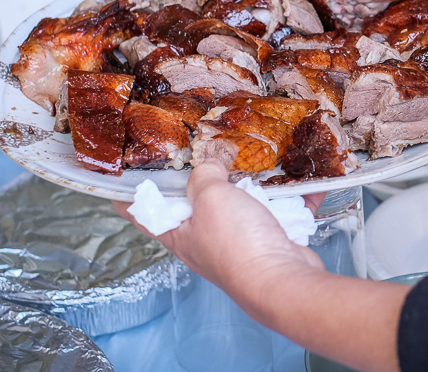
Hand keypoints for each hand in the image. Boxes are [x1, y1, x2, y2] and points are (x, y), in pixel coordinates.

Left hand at [114, 162, 325, 305]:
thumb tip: (210, 161)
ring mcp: (239, 241)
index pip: (142, 212)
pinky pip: (280, 212)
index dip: (128, 191)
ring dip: (253, 183)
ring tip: (259, 157)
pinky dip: (292, 197)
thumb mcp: (210, 196)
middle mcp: (206, 239)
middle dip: (203, 176)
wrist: (281, 280)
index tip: (123, 169)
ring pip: (242, 204)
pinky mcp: (270, 240)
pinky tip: (303, 181)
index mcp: (179, 233)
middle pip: (196, 203)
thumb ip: (205, 173)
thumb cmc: (237, 243)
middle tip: (206, 147)